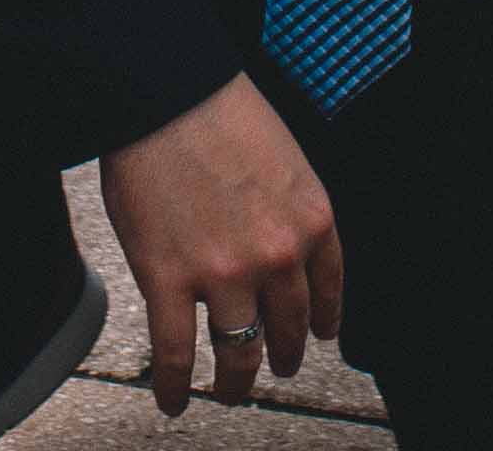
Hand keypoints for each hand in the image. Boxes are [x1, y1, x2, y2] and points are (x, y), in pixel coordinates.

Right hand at [96, 75, 344, 414]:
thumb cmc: (219, 110)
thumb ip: (292, 209)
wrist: (163, 91)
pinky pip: (176, 353)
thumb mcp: (286, 158)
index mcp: (313, 221)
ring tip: (231, 392)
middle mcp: (277, 257)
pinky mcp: (168, 282)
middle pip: (287, 329)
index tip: (316, 336)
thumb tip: (286, 249)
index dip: (322, 321)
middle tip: (277, 368)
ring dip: (237, 382)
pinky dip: (175, 386)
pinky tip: (173, 402)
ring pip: (239, 353)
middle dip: (284, 356)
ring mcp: (223, 275)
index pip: (329, 292)